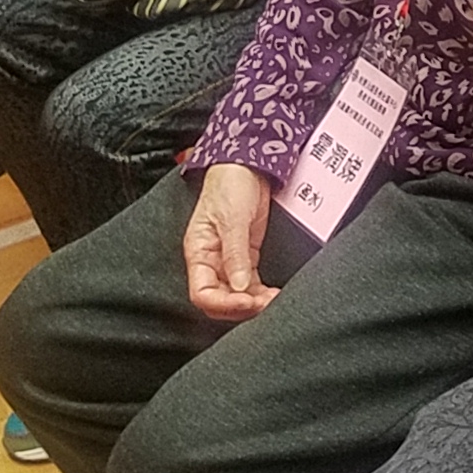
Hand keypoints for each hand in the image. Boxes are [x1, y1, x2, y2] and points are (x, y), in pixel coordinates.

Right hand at [183, 165, 279, 320]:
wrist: (247, 164)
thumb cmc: (230, 184)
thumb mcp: (232, 219)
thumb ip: (235, 255)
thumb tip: (240, 287)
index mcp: (198, 253)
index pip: (202, 294)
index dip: (223, 304)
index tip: (247, 302)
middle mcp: (211, 260)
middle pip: (219, 299)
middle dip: (241, 307)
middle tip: (265, 304)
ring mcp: (229, 259)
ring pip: (237, 294)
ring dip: (254, 303)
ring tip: (274, 300)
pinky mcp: (247, 255)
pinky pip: (251, 283)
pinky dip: (261, 292)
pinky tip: (274, 294)